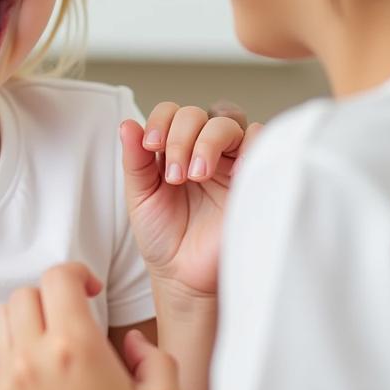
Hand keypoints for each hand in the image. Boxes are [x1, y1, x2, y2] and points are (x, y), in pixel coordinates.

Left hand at [0, 263, 182, 389]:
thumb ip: (155, 356)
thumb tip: (131, 342)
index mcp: (76, 347)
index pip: (58, 277)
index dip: (77, 273)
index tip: (92, 290)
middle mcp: (35, 356)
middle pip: (26, 292)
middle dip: (52, 295)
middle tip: (73, 315)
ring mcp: (9, 380)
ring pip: (4, 318)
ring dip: (27, 318)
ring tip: (52, 338)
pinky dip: (9, 348)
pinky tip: (34, 365)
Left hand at [122, 102, 261, 296]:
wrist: (185, 277)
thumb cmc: (163, 236)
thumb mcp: (140, 195)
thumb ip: (135, 160)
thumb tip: (127, 125)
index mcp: (175, 148)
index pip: (172, 112)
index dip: (161, 121)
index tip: (150, 146)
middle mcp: (203, 150)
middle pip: (198, 114)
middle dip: (181, 137)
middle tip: (174, 174)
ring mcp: (230, 162)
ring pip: (228, 122)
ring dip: (207, 141)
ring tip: (195, 175)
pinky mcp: (254, 177)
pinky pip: (263, 143)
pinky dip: (250, 144)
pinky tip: (232, 170)